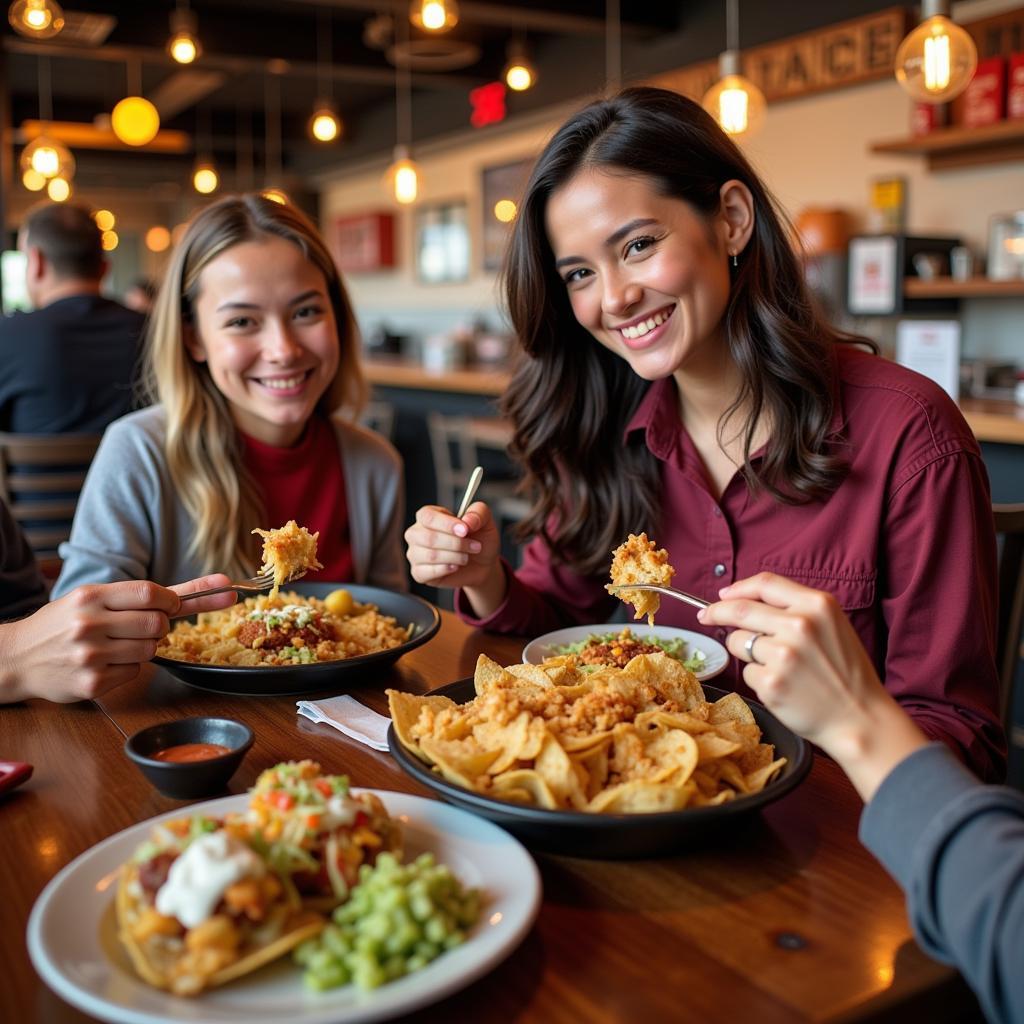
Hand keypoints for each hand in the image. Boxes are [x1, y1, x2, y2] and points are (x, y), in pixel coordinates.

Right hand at [0, 574, 235, 703]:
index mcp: (91, 597)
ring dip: (145, 647)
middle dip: (161, 625)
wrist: (17, 657)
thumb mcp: (94, 599)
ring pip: (151, 649)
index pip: (151, 593)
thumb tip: (220, 583)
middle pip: (158, 624)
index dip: (171, 601)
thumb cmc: (64, 623)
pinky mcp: (92, 684)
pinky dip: (129, 667)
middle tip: (144, 627)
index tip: (171, 606)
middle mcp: (89, 624)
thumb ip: (150, 594)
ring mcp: (90, 656)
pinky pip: (135, 672)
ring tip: (117, 644)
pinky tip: (105, 663)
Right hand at [404, 501, 505, 617]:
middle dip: (456, 544)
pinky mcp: (418, 572)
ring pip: (430, 556)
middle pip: (429, 537)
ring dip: (455, 557)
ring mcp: (415, 553)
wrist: (481, 564)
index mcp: (428, 515)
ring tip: (466, 557)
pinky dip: (446, 569)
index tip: (465, 530)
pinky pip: (426, 572)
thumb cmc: (478, 539)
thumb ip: (478, 513)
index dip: (447, 524)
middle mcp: (416, 533)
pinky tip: (455, 567)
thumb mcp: (485, 522)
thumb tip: (467, 521)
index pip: (428, 516)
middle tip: (474, 546)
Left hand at [697, 572, 926, 801]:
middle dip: (716, 612)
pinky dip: (757, 678)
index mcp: (818, 605)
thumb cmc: (846, 673)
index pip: (764, 583)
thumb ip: (794, 609)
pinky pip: (746, 672)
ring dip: (745, 652)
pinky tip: (782, 687)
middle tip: (705, 616)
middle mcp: (800, 625)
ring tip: (774, 666)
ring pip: (738, 642)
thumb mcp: (832, 626)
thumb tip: (744, 600)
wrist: (860, 718)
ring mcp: (784, 654)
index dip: (738, 588)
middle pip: (740, 609)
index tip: (722, 595)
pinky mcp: (771, 682)